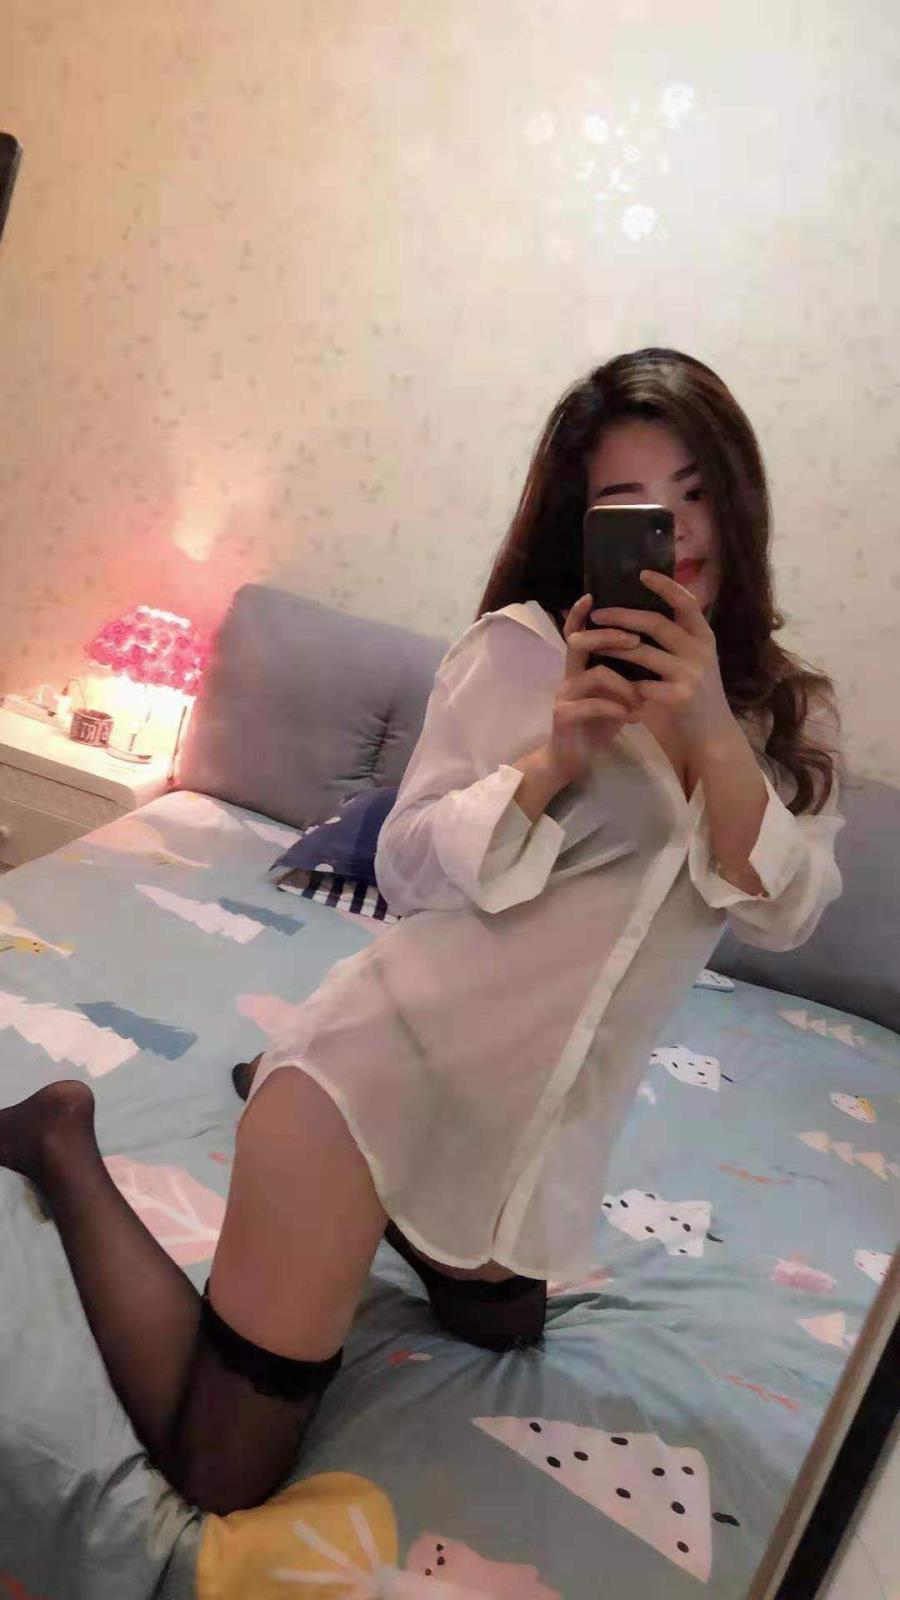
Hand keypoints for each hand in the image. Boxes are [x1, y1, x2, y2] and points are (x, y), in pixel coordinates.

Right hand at [546, 594, 643, 783]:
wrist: (571, 759)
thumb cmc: (596, 724)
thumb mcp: (613, 694)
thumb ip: (622, 673)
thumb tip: (650, 648)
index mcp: (580, 667)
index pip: (577, 632)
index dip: (580, 614)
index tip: (592, 595)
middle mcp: (568, 675)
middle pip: (581, 642)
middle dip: (610, 637)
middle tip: (635, 640)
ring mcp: (564, 695)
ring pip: (596, 674)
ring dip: (625, 685)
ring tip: (641, 700)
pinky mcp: (564, 716)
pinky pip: (594, 704)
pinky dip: (616, 709)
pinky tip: (631, 718)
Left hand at [570, 571, 732, 746]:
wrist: (712, 737)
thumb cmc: (695, 696)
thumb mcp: (693, 661)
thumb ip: (675, 640)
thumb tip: (640, 615)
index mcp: (704, 637)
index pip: (686, 602)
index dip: (665, 586)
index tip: (642, 573)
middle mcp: (700, 650)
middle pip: (655, 623)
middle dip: (622, 615)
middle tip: (596, 613)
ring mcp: (691, 673)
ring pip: (642, 652)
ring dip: (612, 647)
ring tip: (590, 643)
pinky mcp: (680, 697)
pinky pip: (641, 684)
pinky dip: (622, 684)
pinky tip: (606, 683)